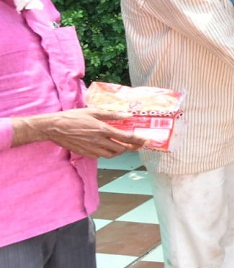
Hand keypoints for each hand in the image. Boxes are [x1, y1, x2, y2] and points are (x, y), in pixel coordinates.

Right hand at [12, 108, 147, 158]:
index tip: (145, 141)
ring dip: (120, 151)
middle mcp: (99, 141)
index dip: (137, 140)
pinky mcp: (86, 153)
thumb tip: (128, 114)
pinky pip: (101, 156)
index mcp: (102, 129)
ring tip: (124, 146)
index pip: (125, 137)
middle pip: (121, 148)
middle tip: (137, 144)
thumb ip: (112, 114)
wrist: (55, 127)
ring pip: (112, 155)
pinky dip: (108, 153)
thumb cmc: (74, 117)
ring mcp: (92, 149)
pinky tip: (109, 147)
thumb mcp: (94, 111)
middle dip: (131, 147)